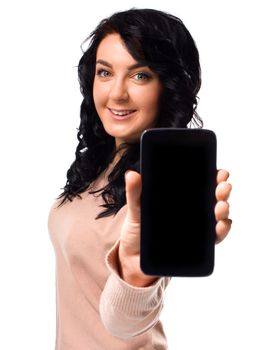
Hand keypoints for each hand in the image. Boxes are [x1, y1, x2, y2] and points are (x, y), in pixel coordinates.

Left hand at [118, 169, 231, 285]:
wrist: (133, 257)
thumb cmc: (136, 229)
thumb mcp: (135, 209)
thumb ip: (135, 193)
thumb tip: (131, 175)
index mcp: (179, 196)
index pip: (200, 181)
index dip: (213, 175)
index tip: (219, 172)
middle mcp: (192, 209)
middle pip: (213, 196)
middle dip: (222, 190)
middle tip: (223, 187)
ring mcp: (196, 226)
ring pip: (216, 214)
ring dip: (223, 209)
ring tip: (221, 206)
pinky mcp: (197, 245)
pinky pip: (214, 236)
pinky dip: (222, 230)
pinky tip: (222, 225)